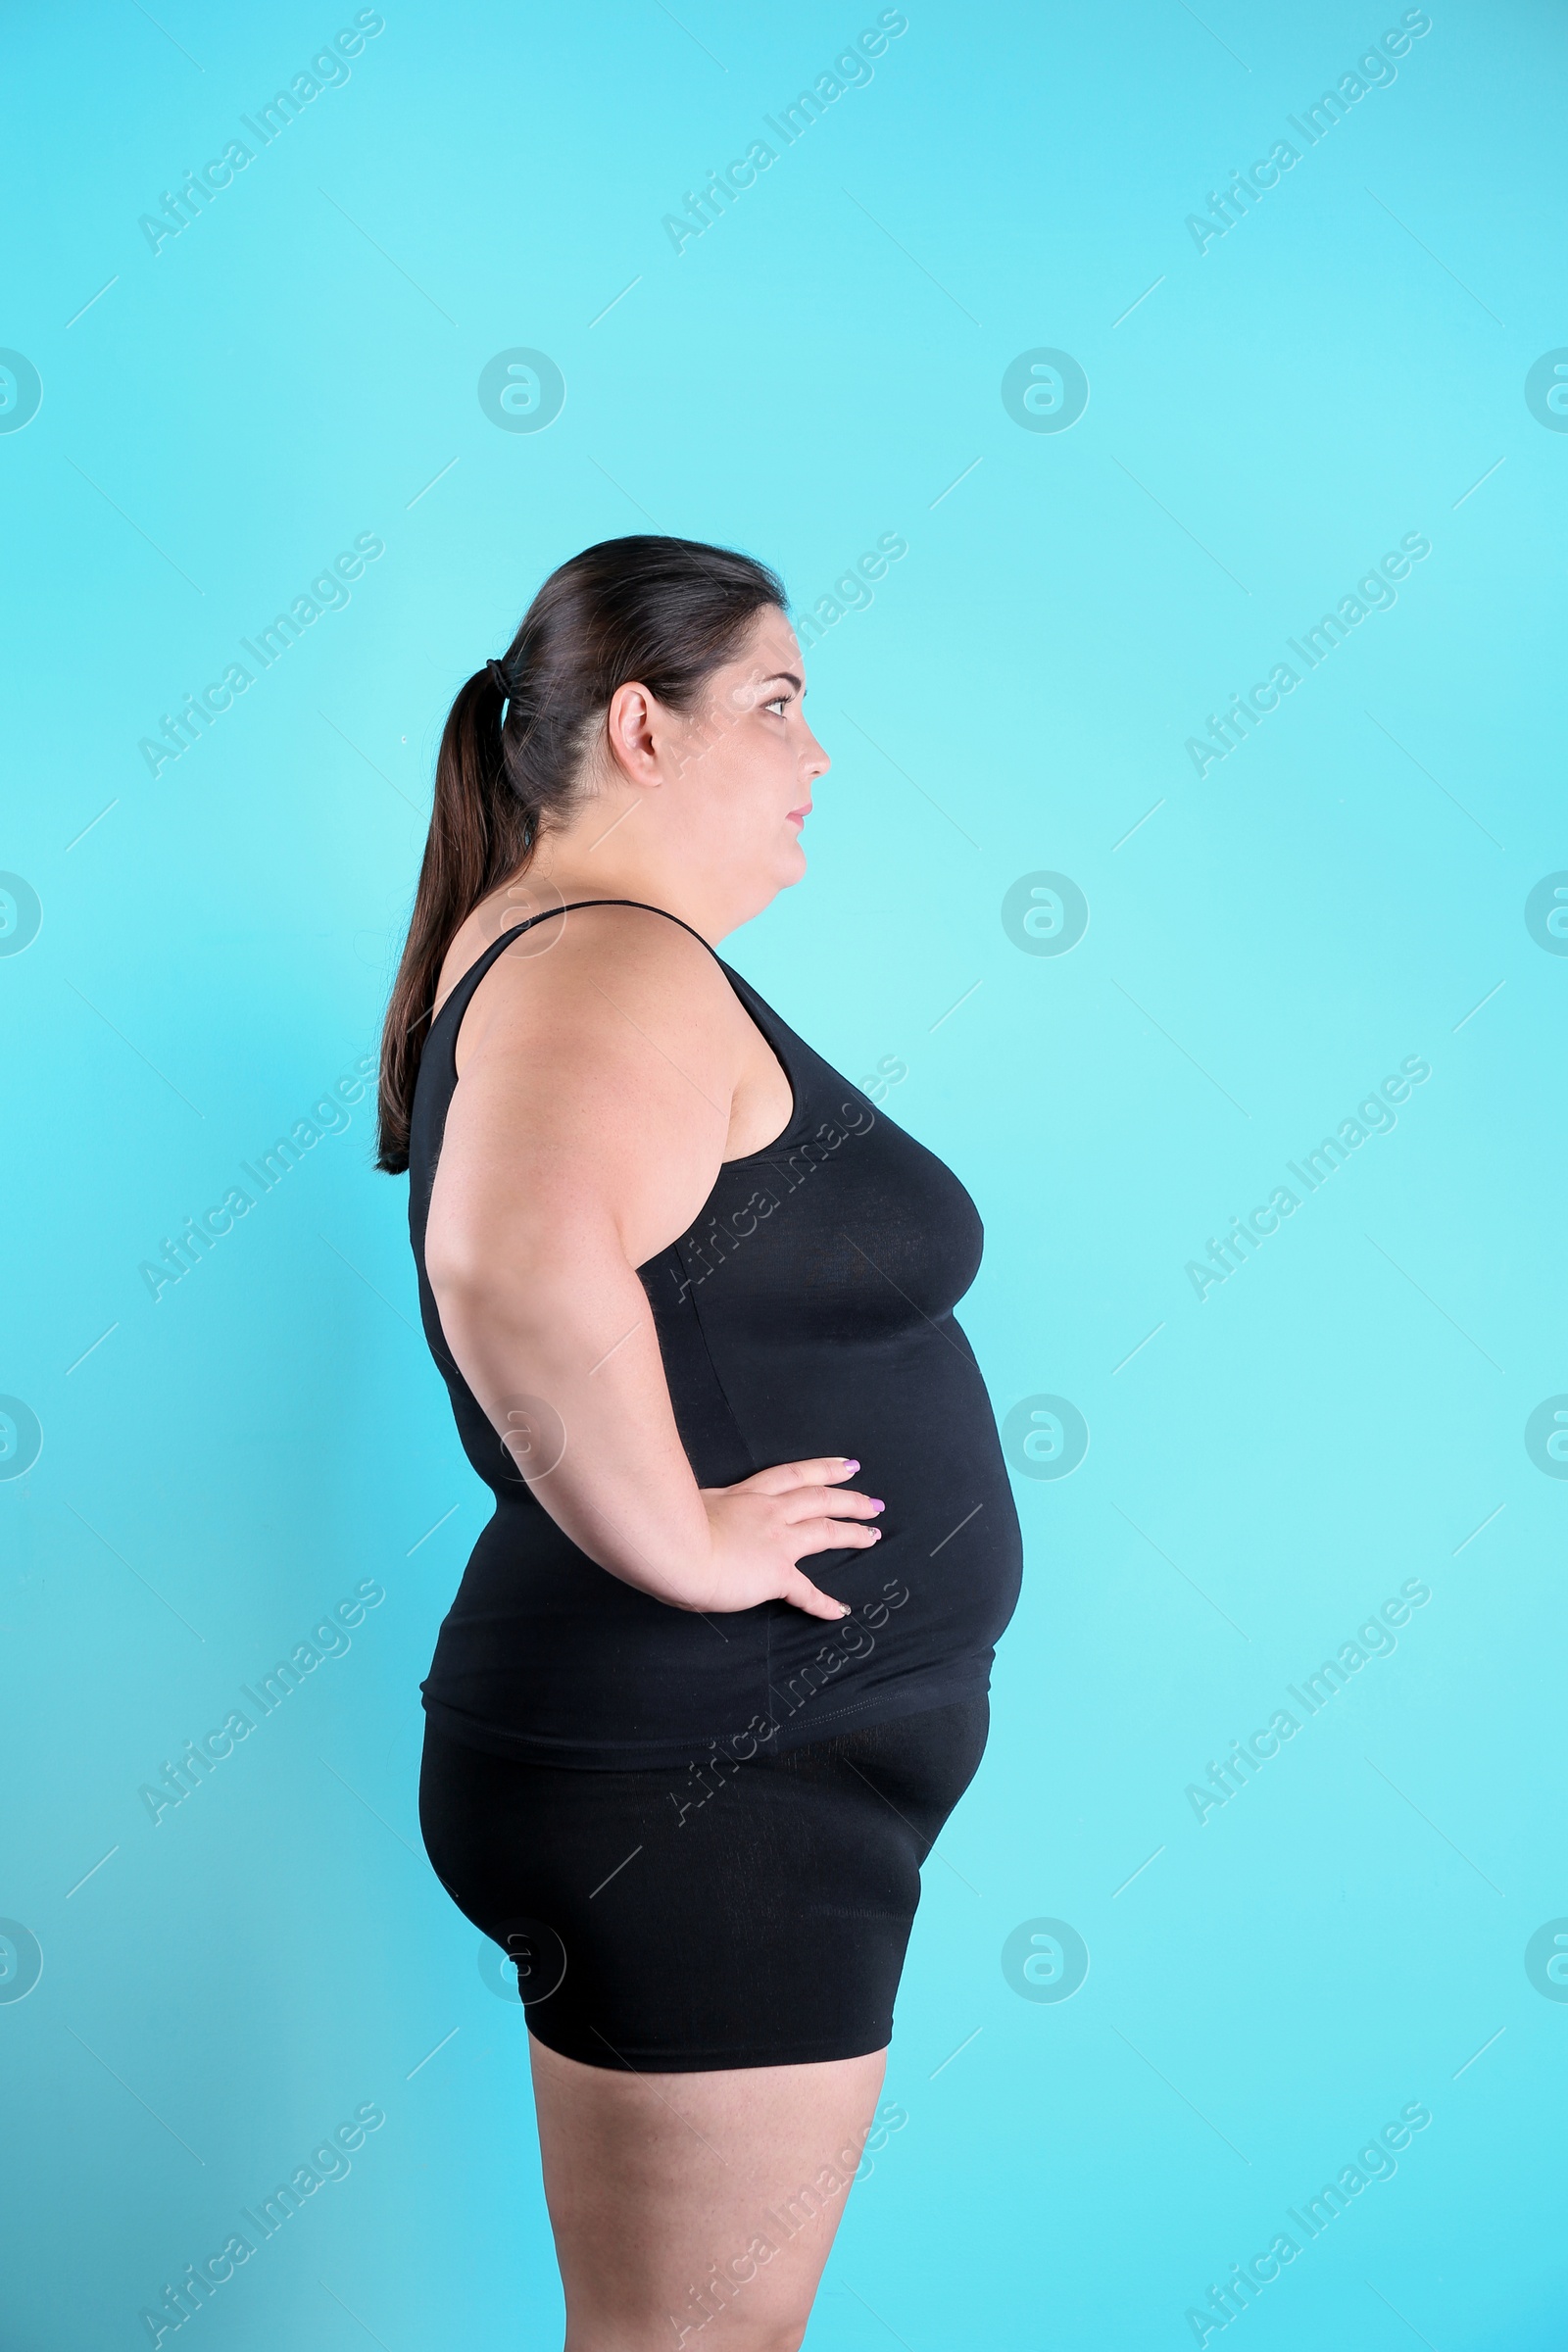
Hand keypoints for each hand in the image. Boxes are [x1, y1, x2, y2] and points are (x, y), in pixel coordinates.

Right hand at [684, 1456, 883, 1618]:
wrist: (674, 1547)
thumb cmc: (670, 1525)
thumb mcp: (690, 1504)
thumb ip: (705, 1509)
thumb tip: (700, 1516)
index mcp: (745, 1494)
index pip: (792, 1476)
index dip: (823, 1469)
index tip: (846, 1465)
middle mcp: (767, 1511)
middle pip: (818, 1497)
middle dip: (849, 1498)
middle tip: (873, 1502)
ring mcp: (776, 1540)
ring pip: (824, 1530)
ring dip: (852, 1532)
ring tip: (873, 1534)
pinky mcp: (776, 1573)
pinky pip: (806, 1591)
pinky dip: (825, 1603)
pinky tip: (840, 1610)